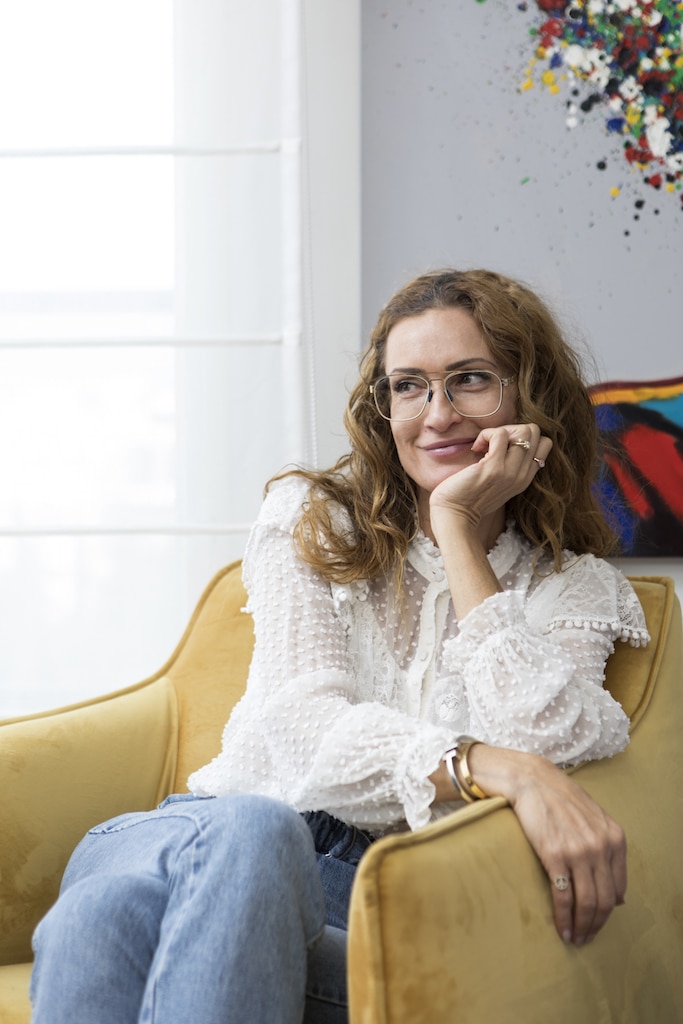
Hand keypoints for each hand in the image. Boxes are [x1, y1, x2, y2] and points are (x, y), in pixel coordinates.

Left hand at [429, 423, 552, 529]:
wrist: (455, 516)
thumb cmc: (468, 499)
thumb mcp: (498, 484)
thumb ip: (509, 468)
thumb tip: (506, 442)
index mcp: (525, 478)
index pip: (544, 444)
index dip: (522, 437)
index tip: (502, 446)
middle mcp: (522, 475)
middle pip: (534, 432)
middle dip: (512, 429)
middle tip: (492, 443)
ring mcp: (510, 471)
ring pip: (523, 430)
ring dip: (500, 431)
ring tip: (485, 445)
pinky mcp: (493, 467)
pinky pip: (499, 434)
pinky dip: (486, 434)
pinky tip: (476, 448)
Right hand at [467, 745, 626, 945]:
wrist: (532, 780)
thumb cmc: (561, 799)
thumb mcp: (596, 821)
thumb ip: (610, 853)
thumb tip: (619, 897)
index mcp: (615, 839)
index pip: (618, 890)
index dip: (608, 913)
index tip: (597, 923)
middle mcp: (601, 846)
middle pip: (604, 900)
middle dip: (596, 925)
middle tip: (586, 938)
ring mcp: (579, 851)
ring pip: (587, 903)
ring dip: (582, 927)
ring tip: (574, 938)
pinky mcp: (554, 854)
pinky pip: (564, 896)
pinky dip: (564, 918)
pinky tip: (561, 928)